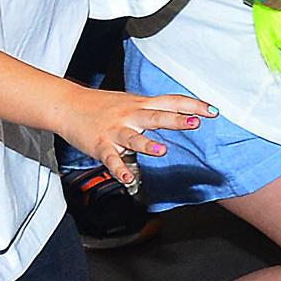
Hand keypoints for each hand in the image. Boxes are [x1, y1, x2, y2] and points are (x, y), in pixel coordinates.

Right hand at [55, 85, 212, 192]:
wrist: (68, 105)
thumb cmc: (103, 105)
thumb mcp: (132, 102)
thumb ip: (154, 109)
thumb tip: (181, 112)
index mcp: (141, 104)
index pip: (171, 102)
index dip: (192, 105)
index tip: (213, 111)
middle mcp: (130, 115)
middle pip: (156, 116)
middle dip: (176, 120)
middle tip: (196, 122)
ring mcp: (115, 130)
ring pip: (133, 137)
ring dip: (147, 144)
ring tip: (162, 151)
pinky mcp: (100, 145)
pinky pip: (111, 159)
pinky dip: (119, 169)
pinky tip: (127, 179)